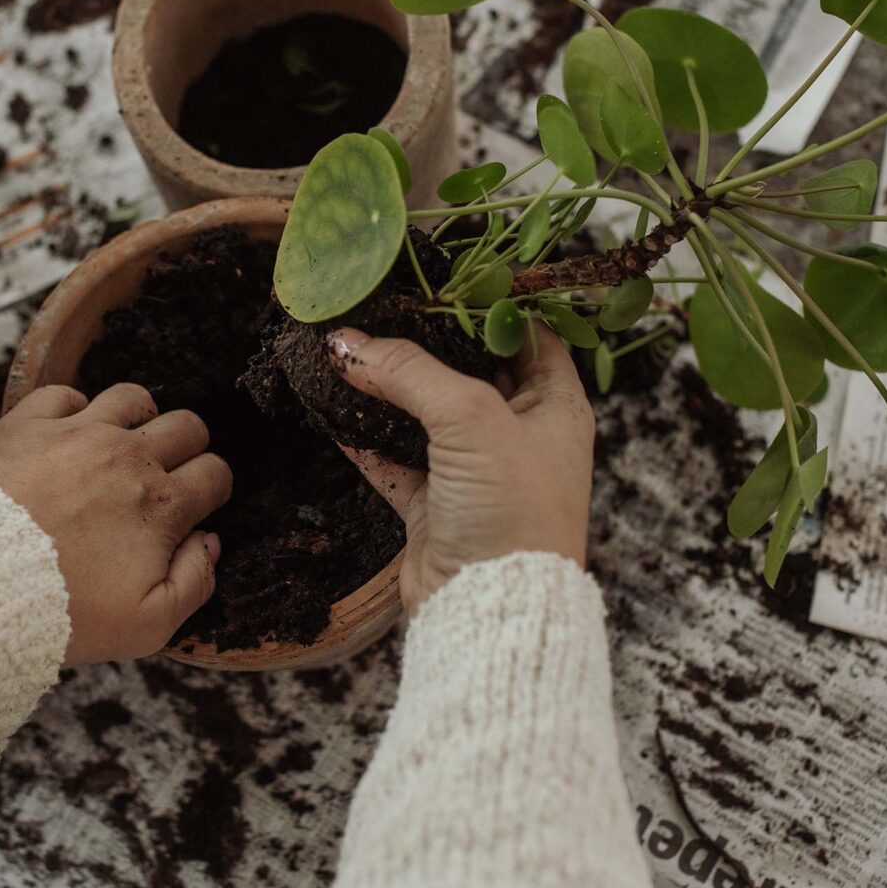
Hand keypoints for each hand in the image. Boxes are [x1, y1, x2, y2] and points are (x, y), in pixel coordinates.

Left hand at [0, 383, 230, 663]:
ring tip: (124, 443)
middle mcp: (128, 457)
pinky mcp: (27, 425)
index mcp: (162, 504)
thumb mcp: (147, 625)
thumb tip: (209, 543)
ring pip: (132, 398)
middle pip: (187, 426)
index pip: (215, 474)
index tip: (196, 506)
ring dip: (138, 417)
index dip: (213, 490)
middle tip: (167, 474)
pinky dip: (72, 409)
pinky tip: (66, 433)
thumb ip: (195, 584)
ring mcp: (76, 434)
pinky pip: (64, 395)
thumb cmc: (62, 611)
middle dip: (188, 447)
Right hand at [329, 327, 593, 612]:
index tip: (439, 277)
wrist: (492, 611)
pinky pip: (393, 459)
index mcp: (555, 406)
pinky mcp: (435, 506)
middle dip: (421, 341)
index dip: (487, 303)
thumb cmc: (514, 512)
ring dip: (385, 386)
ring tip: (343, 349)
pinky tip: (331, 406)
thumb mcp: (470, 419)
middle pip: (466, 370)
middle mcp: (519, 435)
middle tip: (378, 306)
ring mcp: (475, 472)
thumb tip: (346, 343)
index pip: (526, 334)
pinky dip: (363, 436)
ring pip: (423, 414)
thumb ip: (409, 371)